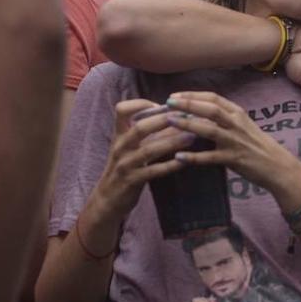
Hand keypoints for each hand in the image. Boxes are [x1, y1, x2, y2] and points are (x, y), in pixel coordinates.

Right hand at [90, 99, 196, 223]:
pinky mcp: (132, 180)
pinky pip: (153, 171)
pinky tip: (185, 161)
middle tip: (185, 117)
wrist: (108, 198)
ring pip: (149, 150)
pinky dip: (169, 166)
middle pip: (140, 128)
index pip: (122, 110)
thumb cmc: (126, 167)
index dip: (141, 103)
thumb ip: (150, 133)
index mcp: (120, 134)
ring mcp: (125, 164)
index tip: (161, 104)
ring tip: (192, 137)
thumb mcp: (133, 147)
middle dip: (163, 120)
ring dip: (172, 142)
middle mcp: (120, 146)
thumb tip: (176, 117)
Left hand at [165, 92, 295, 191]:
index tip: (174, 95)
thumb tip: (197, 113)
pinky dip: (194, 157)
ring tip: (170, 121)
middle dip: (188, 104)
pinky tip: (179, 157)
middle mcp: (237, 124)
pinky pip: (211, 158)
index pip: (213, 98)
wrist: (277, 166)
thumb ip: (223, 118)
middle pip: (210, 109)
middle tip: (167, 103)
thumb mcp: (242, 126)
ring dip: (188, 124)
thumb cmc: (257, 145)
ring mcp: (236, 141)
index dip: (192, 95)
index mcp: (238, 113)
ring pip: (210, 130)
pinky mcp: (235, 159)